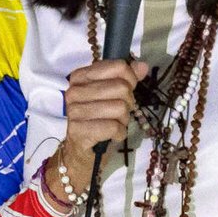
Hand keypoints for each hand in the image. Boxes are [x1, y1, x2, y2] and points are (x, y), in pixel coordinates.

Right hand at [56, 58, 148, 179]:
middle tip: (119, 112)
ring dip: (123, 119)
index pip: (118, 66)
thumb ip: (127, 78)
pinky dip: (120, 133)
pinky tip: (112, 135)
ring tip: (114, 123)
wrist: (82, 150)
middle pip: (121, 87)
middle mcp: (74, 91)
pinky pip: (114, 127)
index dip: (131, 79)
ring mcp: (74, 111)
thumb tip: (143, 66)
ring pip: (120, 108)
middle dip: (128, 102)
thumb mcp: (113, 95)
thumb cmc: (99, 118)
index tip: (127, 90)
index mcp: (81, 76)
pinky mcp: (78, 130)